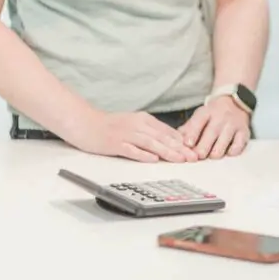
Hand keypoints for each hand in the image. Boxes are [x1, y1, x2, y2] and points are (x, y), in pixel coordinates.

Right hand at [70, 111, 198, 162]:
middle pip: (162, 138)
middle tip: (193, 157)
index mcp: (144, 120)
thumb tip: (169, 141)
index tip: (194, 150)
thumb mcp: (134, 124)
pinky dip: (143, 154)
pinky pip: (131, 149)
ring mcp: (125, 134)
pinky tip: (153, 160)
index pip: (167, 131)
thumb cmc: (109, 125)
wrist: (84, 122)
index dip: (182, 141)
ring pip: (151, 143)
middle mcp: (137, 125)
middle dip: (180, 148)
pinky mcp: (114, 143)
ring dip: (167, 152)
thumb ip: (150, 131)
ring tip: (179, 159)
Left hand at [178, 97, 250, 158]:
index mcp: (206, 112)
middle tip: (198, 156)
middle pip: (211, 134)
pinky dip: (231, 151)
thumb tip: (175, 144)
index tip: (188, 144)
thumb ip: (187, 129)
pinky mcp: (244, 132)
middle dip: (202, 149)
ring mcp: (233, 124)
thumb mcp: (199, 117)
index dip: (192, 134)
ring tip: (211, 155)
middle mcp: (221, 117)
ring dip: (215, 153)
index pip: (198, 122)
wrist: (234, 103)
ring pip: (223, 143)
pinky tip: (227, 152)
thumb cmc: (213, 115)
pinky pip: (238, 145)